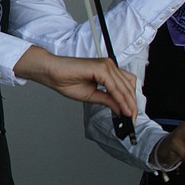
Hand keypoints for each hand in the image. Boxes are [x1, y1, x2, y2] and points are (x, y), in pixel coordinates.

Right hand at [14, 47, 137, 117]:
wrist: (51, 73)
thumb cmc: (66, 80)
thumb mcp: (92, 95)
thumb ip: (108, 100)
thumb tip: (121, 110)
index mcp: (107, 71)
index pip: (126, 86)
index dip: (131, 101)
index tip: (131, 115)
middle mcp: (108, 66)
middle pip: (128, 86)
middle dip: (132, 104)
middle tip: (131, 119)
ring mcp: (105, 65)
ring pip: (124, 87)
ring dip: (128, 103)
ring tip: (128, 116)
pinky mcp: (101, 68)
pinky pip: (115, 86)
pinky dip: (120, 99)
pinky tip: (122, 109)